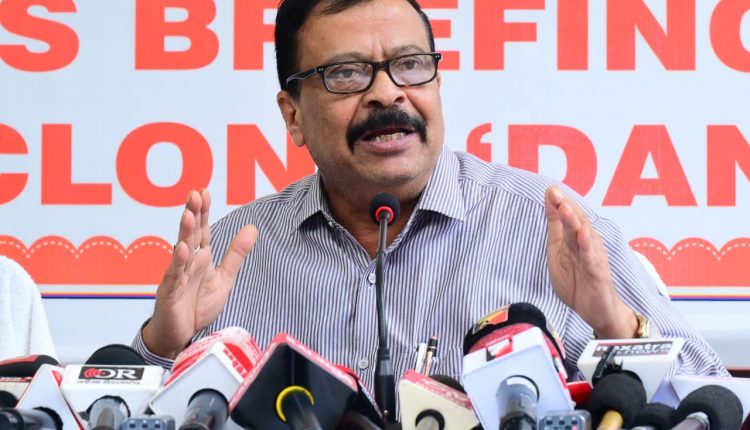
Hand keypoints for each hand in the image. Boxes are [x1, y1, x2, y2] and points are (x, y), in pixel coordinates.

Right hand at [143, 189, 257, 357]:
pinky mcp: (170, 291)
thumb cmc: (197, 305)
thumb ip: (236, 254)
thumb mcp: (224, 278)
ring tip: (189, 214)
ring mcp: (177, 275)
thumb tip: (252, 228)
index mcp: (200, 258)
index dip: (203, 211)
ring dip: (185, 232)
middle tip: (195, 194)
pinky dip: (178, 262)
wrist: (179, 335)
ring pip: (181, 250)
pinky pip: (174, 275)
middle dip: (193, 213)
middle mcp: (187, 262)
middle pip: (191, 234)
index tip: (204, 191)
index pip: (202, 230)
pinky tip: (182, 249)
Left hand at [544, 185, 635, 337]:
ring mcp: (593, 257)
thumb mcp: (559, 252)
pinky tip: (582, 234)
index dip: (558, 203)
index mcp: (574, 239)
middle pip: (577, 222)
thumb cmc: (578, 280)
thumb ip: (556, 228)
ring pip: (585, 236)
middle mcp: (586, 244)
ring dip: (575, 220)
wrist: (595, 311)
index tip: (549, 189)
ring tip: (566, 207)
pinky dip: (587, 245)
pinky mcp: (598, 273)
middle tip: (556, 192)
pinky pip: (592, 258)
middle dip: (566, 206)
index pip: (567, 217)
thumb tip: (550, 203)